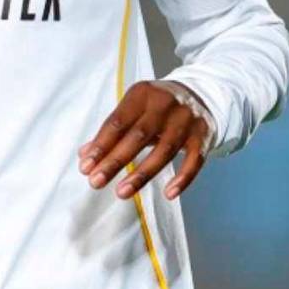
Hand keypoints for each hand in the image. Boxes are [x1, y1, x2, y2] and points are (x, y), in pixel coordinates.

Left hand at [76, 81, 212, 200]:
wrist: (200, 94)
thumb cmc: (157, 106)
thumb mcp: (133, 109)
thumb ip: (111, 131)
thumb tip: (85, 155)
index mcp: (142, 94)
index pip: (117, 122)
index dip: (100, 145)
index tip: (86, 167)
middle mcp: (164, 104)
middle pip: (137, 136)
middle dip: (115, 161)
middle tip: (96, 182)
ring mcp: (186, 120)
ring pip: (164, 151)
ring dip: (142, 174)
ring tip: (122, 192)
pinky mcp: (203, 136)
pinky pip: (194, 161)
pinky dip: (182, 178)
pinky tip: (168, 194)